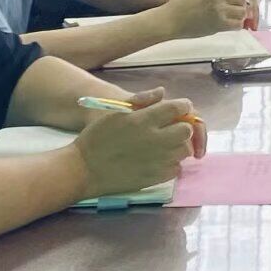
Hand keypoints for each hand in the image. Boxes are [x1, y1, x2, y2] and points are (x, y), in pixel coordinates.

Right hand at [72, 87, 200, 197]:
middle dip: (182, 127)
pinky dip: (171, 163)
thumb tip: (162, 92)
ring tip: (163, 145)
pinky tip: (158, 160)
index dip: (182, 107)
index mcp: (144, 120)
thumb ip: (143, 100)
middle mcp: (155, 140)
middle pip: (186, 130)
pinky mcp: (155, 178)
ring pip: (183, 150)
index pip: (178, 108)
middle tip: (170, 129)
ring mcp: (157, 161)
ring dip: (177, 146)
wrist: (83, 169)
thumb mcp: (116, 112)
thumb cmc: (97, 137)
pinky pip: (176, 168)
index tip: (179, 109)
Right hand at [164, 0, 255, 37]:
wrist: (169, 20)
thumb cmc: (180, 6)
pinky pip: (237, 24)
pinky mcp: (219, 23)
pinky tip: (230, 26)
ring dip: (240, 16)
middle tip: (239, 11)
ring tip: (233, 19)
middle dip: (243, 5)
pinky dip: (236, 25)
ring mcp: (219, 9)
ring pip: (242, 11)